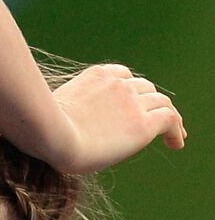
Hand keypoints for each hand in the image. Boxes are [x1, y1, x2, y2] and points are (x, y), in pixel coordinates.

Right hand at [51, 63, 185, 173]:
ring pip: (161, 103)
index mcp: (97, 76)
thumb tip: (44, 128)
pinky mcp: (143, 123)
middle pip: (145, 89)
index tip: (133, 105)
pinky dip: (177, 129)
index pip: (123, 77)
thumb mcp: (49, 111)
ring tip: (173, 135)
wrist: (53, 134)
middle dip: (150, 103)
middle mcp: (119, 84)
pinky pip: (170, 119)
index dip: (132, 91)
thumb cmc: (41, 130)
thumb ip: (60, 111)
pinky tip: (177, 143)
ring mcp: (132, 102)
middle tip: (154, 120)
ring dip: (168, 117)